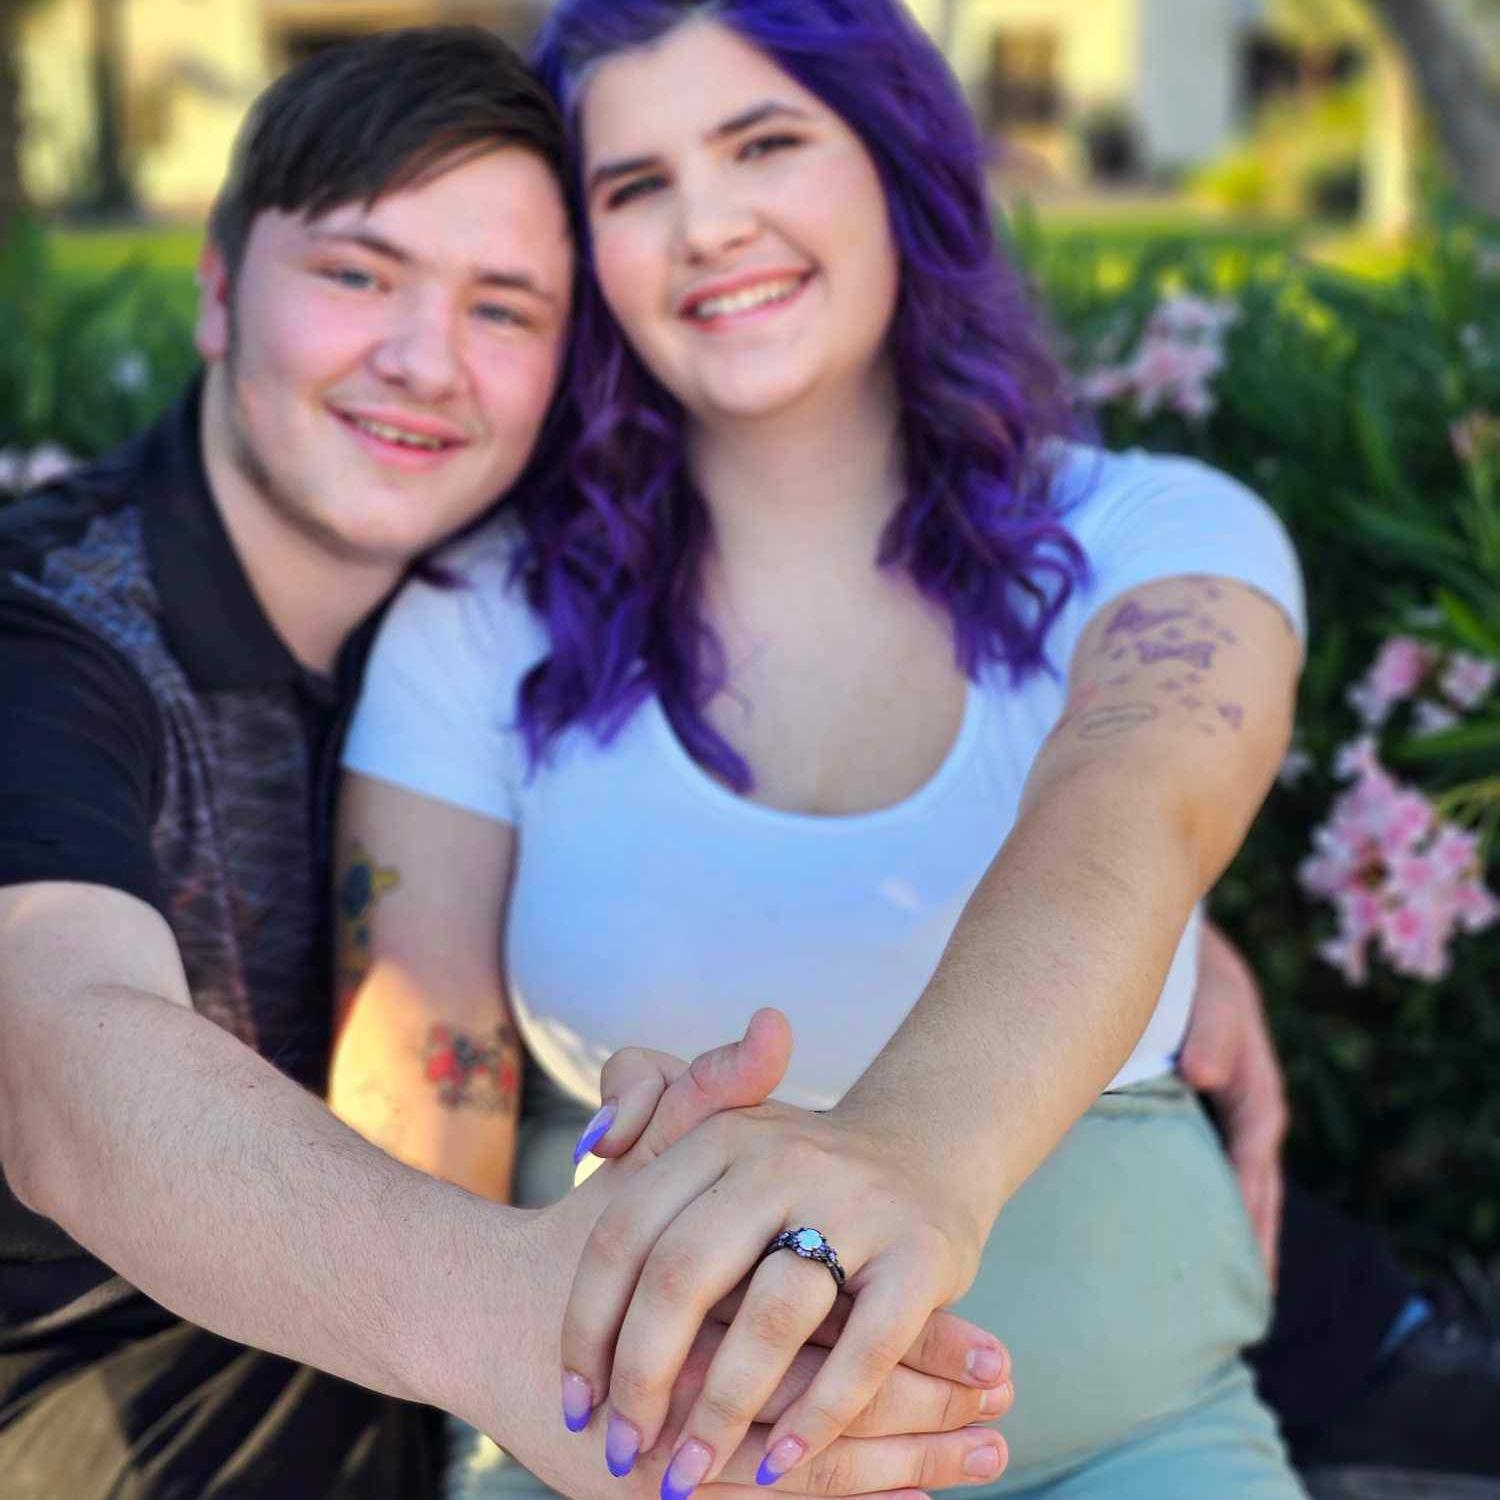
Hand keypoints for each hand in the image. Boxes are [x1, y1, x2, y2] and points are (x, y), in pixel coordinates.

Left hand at [559, 1091, 989, 1497]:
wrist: (926, 1149)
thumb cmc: (795, 1171)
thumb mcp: (723, 1132)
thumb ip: (647, 1123)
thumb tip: (589, 1144)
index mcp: (721, 1135)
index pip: (627, 1230)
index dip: (588, 1323)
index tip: (574, 1398)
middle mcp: (784, 1158)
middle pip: (685, 1275)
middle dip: (642, 1377)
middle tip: (621, 1446)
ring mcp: (858, 1204)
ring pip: (770, 1320)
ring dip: (720, 1413)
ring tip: (686, 1473)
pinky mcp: (923, 1254)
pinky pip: (862, 1353)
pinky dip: (815, 1419)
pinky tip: (777, 1465)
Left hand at [1178, 919, 1287, 1281]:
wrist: (1176, 951)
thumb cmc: (1200, 974)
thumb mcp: (1215, 995)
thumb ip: (1214, 1031)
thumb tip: (1203, 1073)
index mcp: (1257, 1099)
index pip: (1254, 1173)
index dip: (1251, 1221)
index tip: (1249, 1273)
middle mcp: (1241, 1116)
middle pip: (1248, 1195)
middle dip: (1245, 1247)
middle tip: (1236, 1308)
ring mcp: (1216, 1118)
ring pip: (1220, 1185)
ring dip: (1217, 1231)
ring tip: (1205, 1289)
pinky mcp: (1185, 1113)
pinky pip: (1191, 1165)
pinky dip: (1187, 1199)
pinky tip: (1161, 1227)